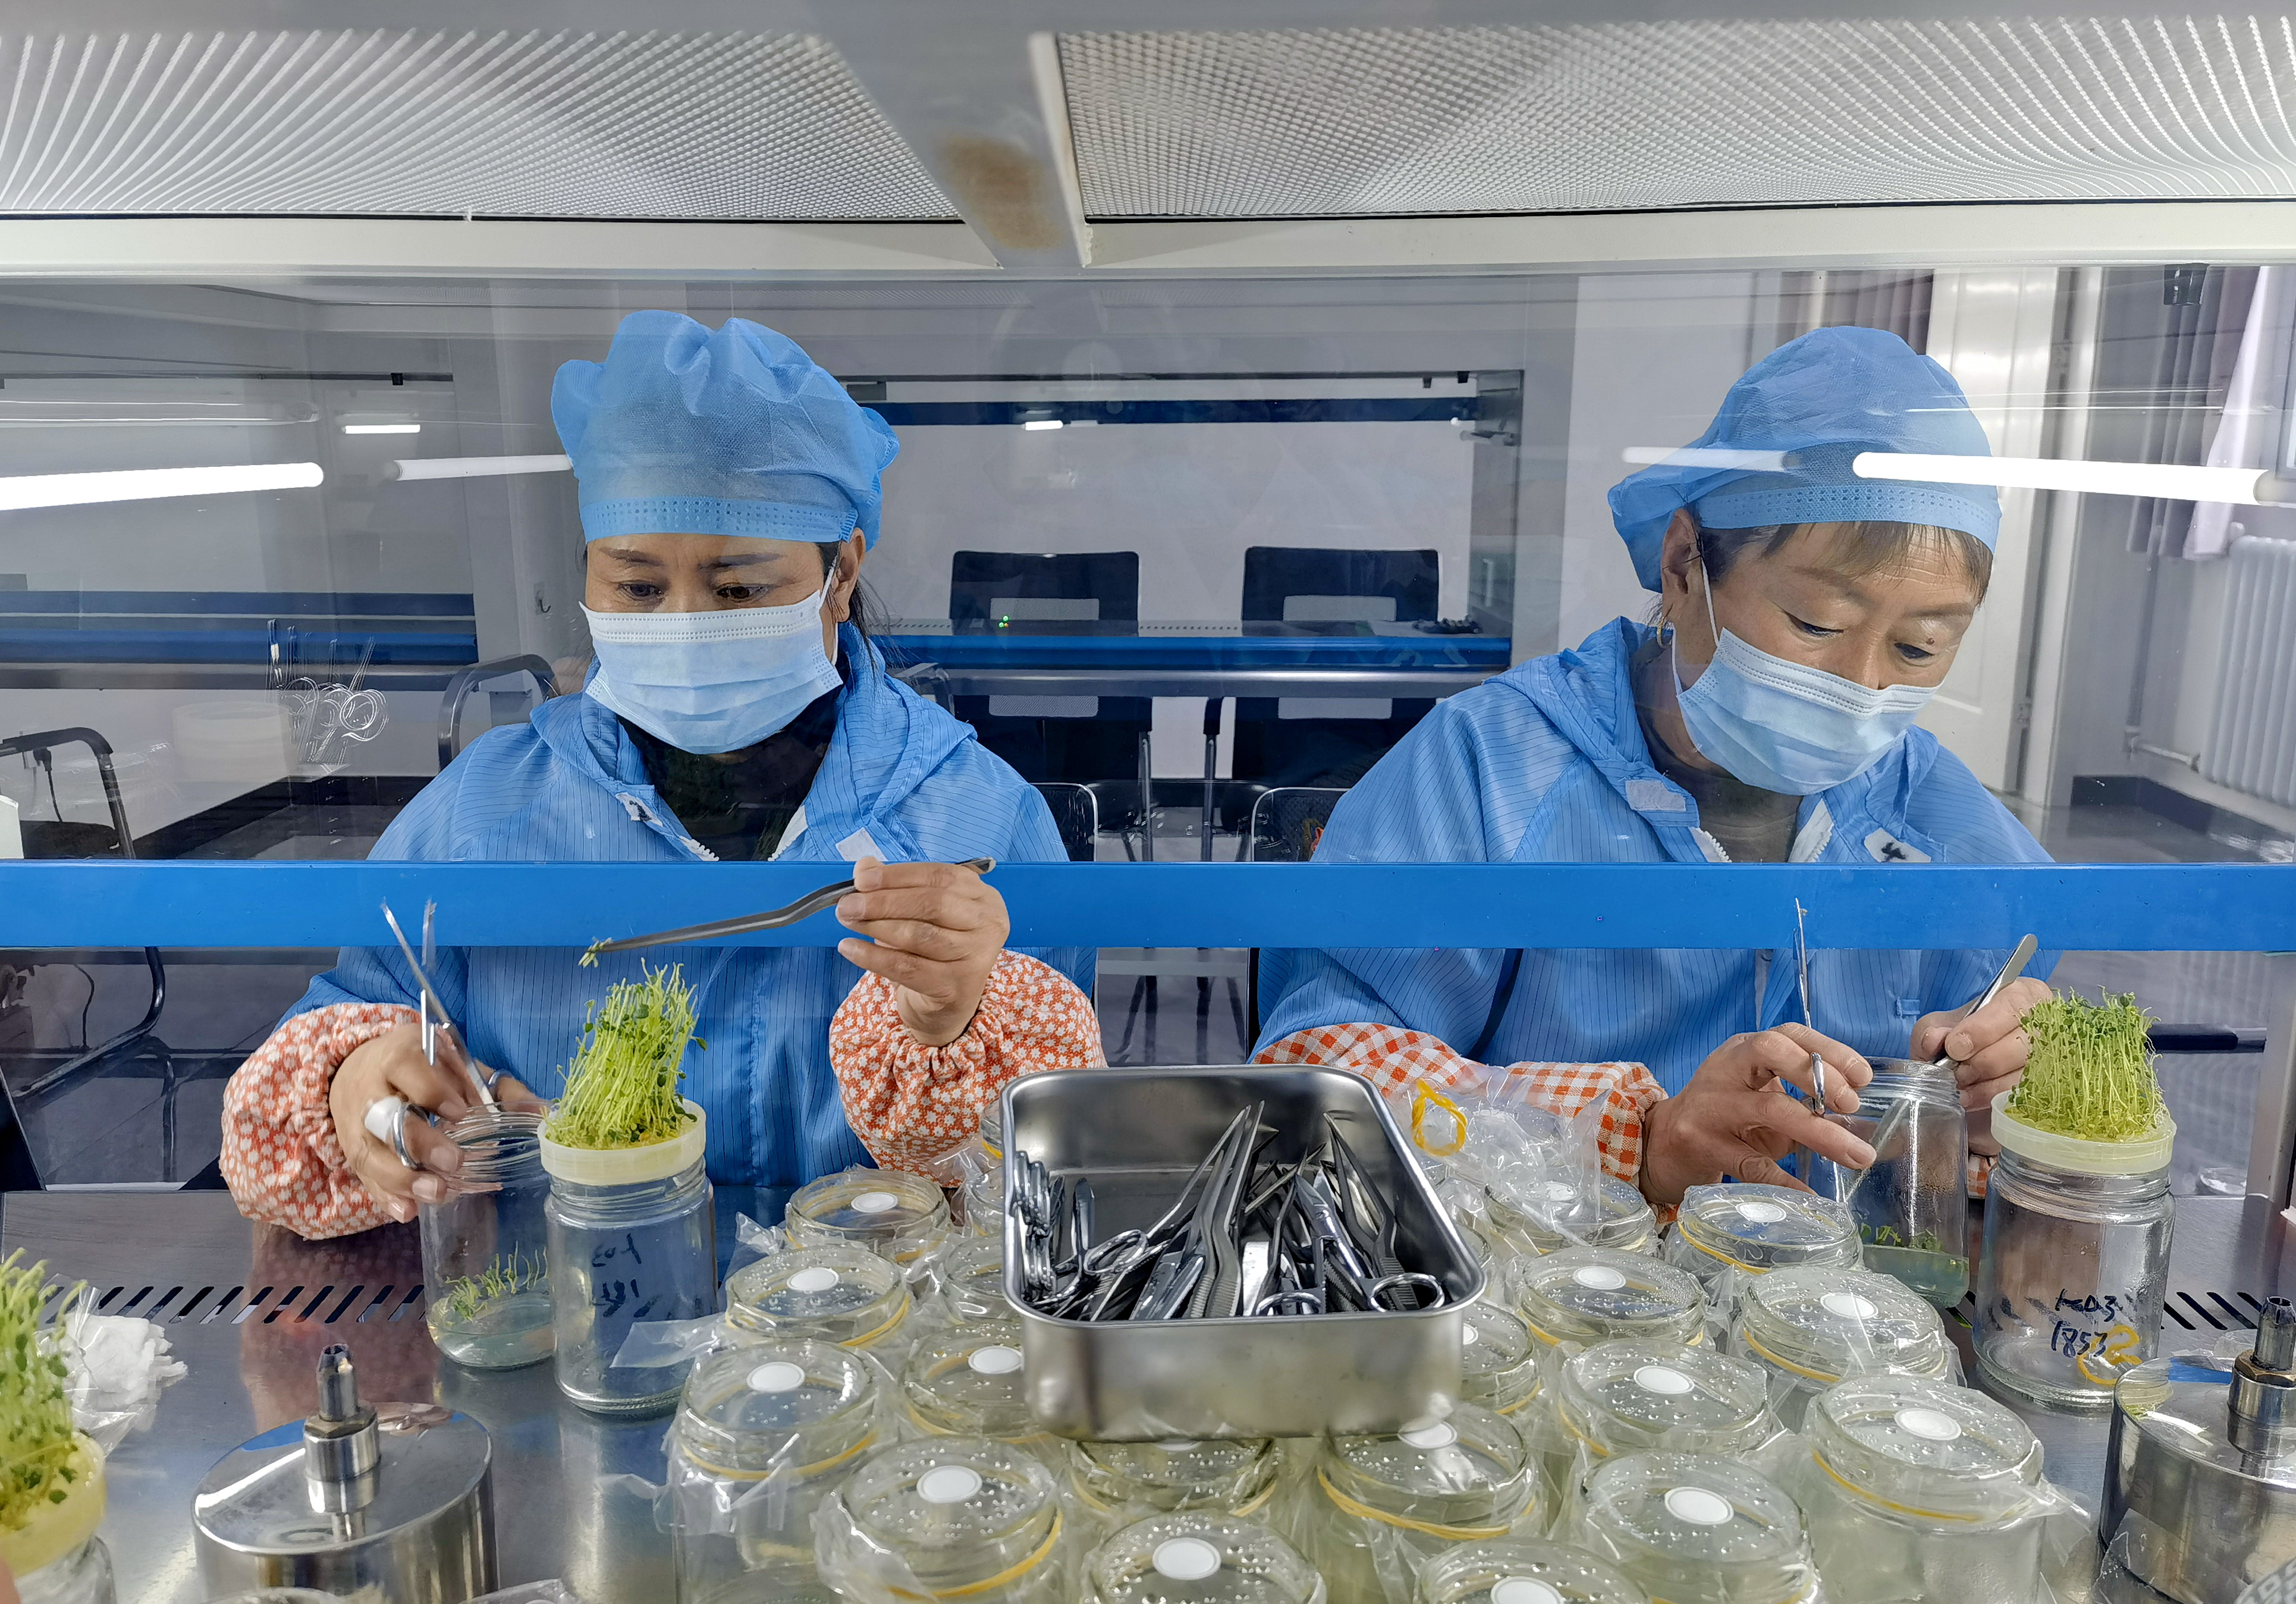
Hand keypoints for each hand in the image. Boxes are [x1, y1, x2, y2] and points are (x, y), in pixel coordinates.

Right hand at [327, 1022, 545, 1223]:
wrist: (362, 1070)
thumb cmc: (423, 1068)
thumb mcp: (459, 1066)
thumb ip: (500, 1089)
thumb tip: (543, 1113)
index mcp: (398, 1057)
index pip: (408, 1069)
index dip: (433, 1092)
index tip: (460, 1113)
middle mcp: (370, 1090)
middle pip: (386, 1118)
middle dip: (419, 1142)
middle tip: (453, 1161)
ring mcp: (356, 1125)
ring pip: (370, 1153)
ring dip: (402, 1179)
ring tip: (436, 1193)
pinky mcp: (353, 1152)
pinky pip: (364, 1177)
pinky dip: (386, 1197)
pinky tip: (407, 1211)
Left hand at [836, 857, 1008, 1047]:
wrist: (945, 1005)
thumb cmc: (932, 951)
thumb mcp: (917, 913)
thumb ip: (894, 886)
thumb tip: (864, 866)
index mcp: (982, 896)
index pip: (940, 876)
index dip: (898, 875)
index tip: (861, 879)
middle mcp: (988, 923)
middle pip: (933, 904)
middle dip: (884, 901)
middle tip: (847, 904)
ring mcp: (977, 956)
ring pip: (921, 935)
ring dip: (877, 926)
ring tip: (846, 921)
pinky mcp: (958, 987)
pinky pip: (908, 967)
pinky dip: (874, 957)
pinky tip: (850, 948)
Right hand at [1639, 1025, 1876, 1205]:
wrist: (1662, 1144)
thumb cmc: (1725, 1117)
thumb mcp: (1758, 1096)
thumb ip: (1802, 1101)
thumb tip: (1860, 1121)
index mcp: (1743, 1052)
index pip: (1788, 1034)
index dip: (1830, 1050)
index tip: (1863, 1077)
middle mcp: (1725, 1070)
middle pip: (1771, 1051)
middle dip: (1819, 1074)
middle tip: (1851, 1105)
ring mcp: (1711, 1106)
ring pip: (1769, 1108)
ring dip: (1820, 1132)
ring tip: (1857, 1155)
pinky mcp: (1703, 1145)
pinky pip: (1752, 1163)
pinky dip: (1785, 1180)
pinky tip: (1810, 1194)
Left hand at [1912, 975, 2051, 1155]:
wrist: (1978, 1063)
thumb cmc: (1964, 1036)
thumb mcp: (1942, 1025)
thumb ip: (1933, 1029)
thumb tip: (1934, 1040)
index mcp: (2024, 995)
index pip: (2013, 1006)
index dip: (1983, 1029)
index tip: (1956, 1048)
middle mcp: (2048, 1022)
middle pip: (2024, 1043)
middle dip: (1984, 1062)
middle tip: (1956, 1073)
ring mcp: (2057, 1055)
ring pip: (2029, 1073)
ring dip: (1989, 1085)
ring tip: (1961, 1089)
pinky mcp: (2054, 1085)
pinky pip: (2029, 1096)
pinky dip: (1997, 1099)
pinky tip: (1975, 1100)